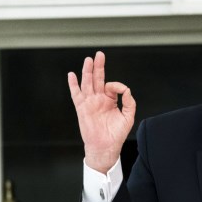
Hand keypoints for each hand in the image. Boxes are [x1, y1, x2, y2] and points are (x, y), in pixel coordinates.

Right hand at [68, 51, 135, 172]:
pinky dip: (73, 85)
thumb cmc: (116, 135)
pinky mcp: (82, 108)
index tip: (121, 90)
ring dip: (87, 71)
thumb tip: (127, 90)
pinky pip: (76, 94)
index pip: (112, 86)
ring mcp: (90, 103)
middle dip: (99, 67)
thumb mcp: (128, 117)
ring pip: (87, 83)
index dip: (117, 85)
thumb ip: (129, 102)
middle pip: (98, 79)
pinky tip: (71, 75)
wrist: (105, 147)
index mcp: (110, 101)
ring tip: (88, 60)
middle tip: (100, 55)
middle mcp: (99, 100)